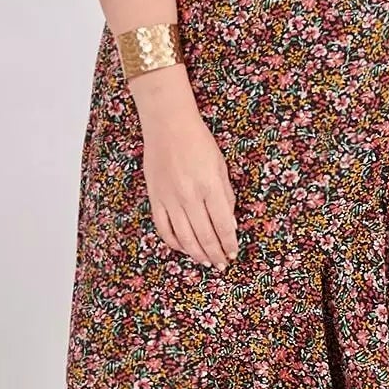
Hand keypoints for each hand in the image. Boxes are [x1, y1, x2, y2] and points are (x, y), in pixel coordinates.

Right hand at [139, 104, 238, 270]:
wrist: (168, 125)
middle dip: (216, 253)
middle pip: (205, 235)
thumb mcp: (221, 166)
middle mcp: (189, 196)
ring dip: (197, 254)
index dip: (229, 242)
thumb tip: (229, 223)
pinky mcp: (155, 198)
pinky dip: (174, 243)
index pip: (223, 224)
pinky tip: (183, 248)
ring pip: (184, 237)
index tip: (233, 252)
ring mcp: (170, 199)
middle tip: (222, 263)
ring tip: (206, 262)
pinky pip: (163, 229)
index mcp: (209, 186)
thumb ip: (226, 195)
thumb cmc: (199, 142)